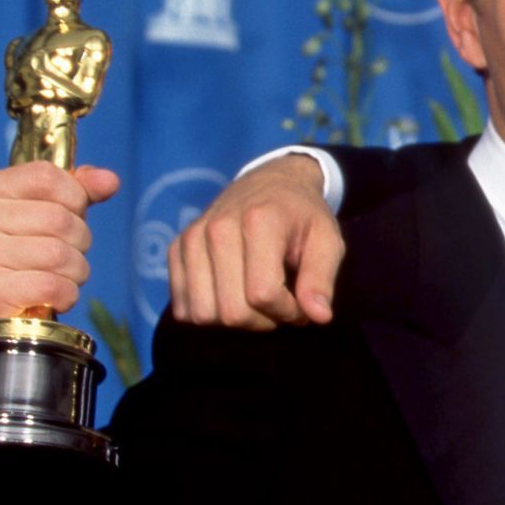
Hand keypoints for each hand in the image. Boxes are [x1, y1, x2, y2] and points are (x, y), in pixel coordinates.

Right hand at [0, 162, 120, 320]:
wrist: (0, 313)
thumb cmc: (29, 254)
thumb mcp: (52, 212)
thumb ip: (80, 191)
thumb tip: (109, 181)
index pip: (47, 176)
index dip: (74, 198)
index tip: (68, 215)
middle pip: (58, 219)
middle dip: (78, 241)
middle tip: (60, 257)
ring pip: (59, 254)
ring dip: (74, 271)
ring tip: (55, 277)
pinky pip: (53, 286)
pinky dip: (65, 295)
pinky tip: (50, 298)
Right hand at [168, 155, 342, 329]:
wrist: (269, 183)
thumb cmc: (303, 217)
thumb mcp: (327, 241)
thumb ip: (322, 278)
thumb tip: (319, 317)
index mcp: (259, 221)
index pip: (263, 294)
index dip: (287, 311)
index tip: (301, 303)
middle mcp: (218, 228)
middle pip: (232, 311)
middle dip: (264, 321)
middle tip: (281, 305)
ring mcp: (192, 239)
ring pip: (204, 315)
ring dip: (236, 320)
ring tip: (257, 301)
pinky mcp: (176, 250)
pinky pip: (183, 308)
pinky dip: (210, 312)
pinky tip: (233, 296)